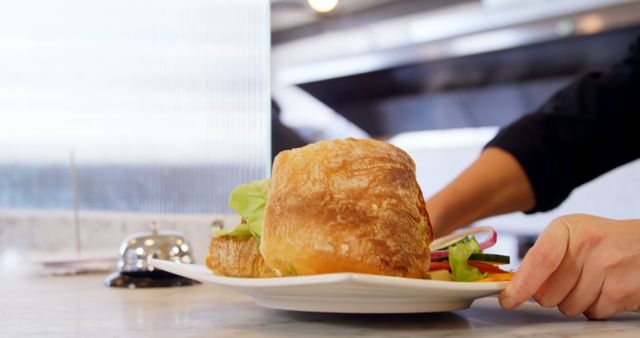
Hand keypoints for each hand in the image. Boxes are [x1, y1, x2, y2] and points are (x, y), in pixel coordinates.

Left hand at [499, 214, 639, 318]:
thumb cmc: (599, 241)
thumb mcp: (568, 235)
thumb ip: (542, 257)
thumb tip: (515, 286)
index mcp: (565, 230)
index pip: (539, 260)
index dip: (521, 285)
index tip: (508, 299)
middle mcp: (586, 246)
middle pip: (548, 294)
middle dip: (553, 294)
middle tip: (570, 279)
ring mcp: (607, 268)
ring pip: (568, 307)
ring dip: (575, 302)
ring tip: (590, 281)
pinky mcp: (622, 290)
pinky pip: (592, 314)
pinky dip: (595, 307)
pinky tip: (604, 289)